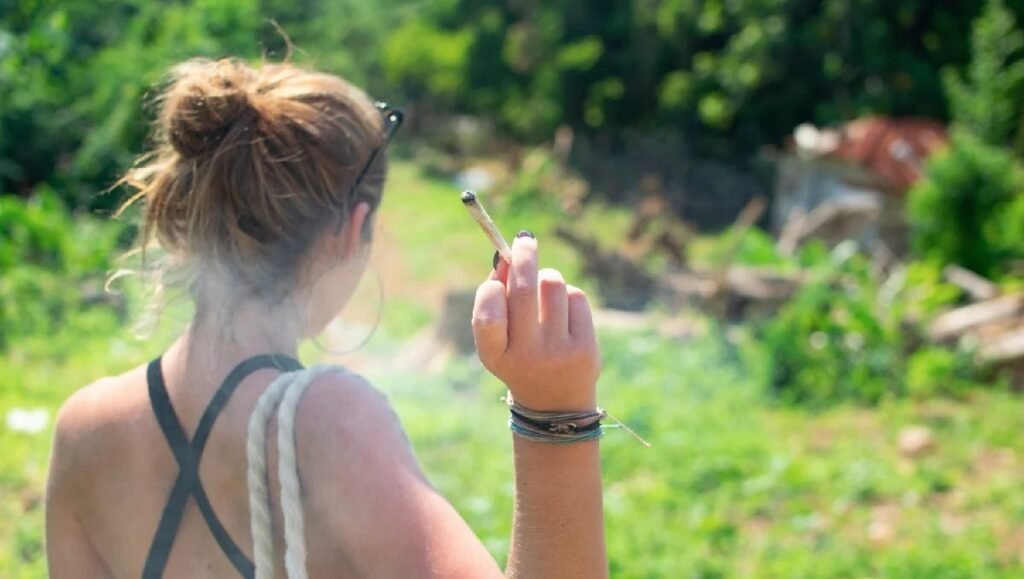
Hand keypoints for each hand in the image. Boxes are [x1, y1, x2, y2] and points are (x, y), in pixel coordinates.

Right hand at [471, 232, 600, 411]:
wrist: (555, 402)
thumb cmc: (518, 357)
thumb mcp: (497, 339)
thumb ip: (493, 301)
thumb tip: (506, 257)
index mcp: (495, 355)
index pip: (487, 317)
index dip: (491, 290)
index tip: (497, 276)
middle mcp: (526, 355)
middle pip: (524, 290)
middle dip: (523, 257)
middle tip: (524, 241)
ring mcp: (558, 351)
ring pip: (552, 284)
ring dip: (547, 277)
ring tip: (544, 292)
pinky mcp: (585, 347)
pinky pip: (575, 296)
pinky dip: (566, 296)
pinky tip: (562, 313)